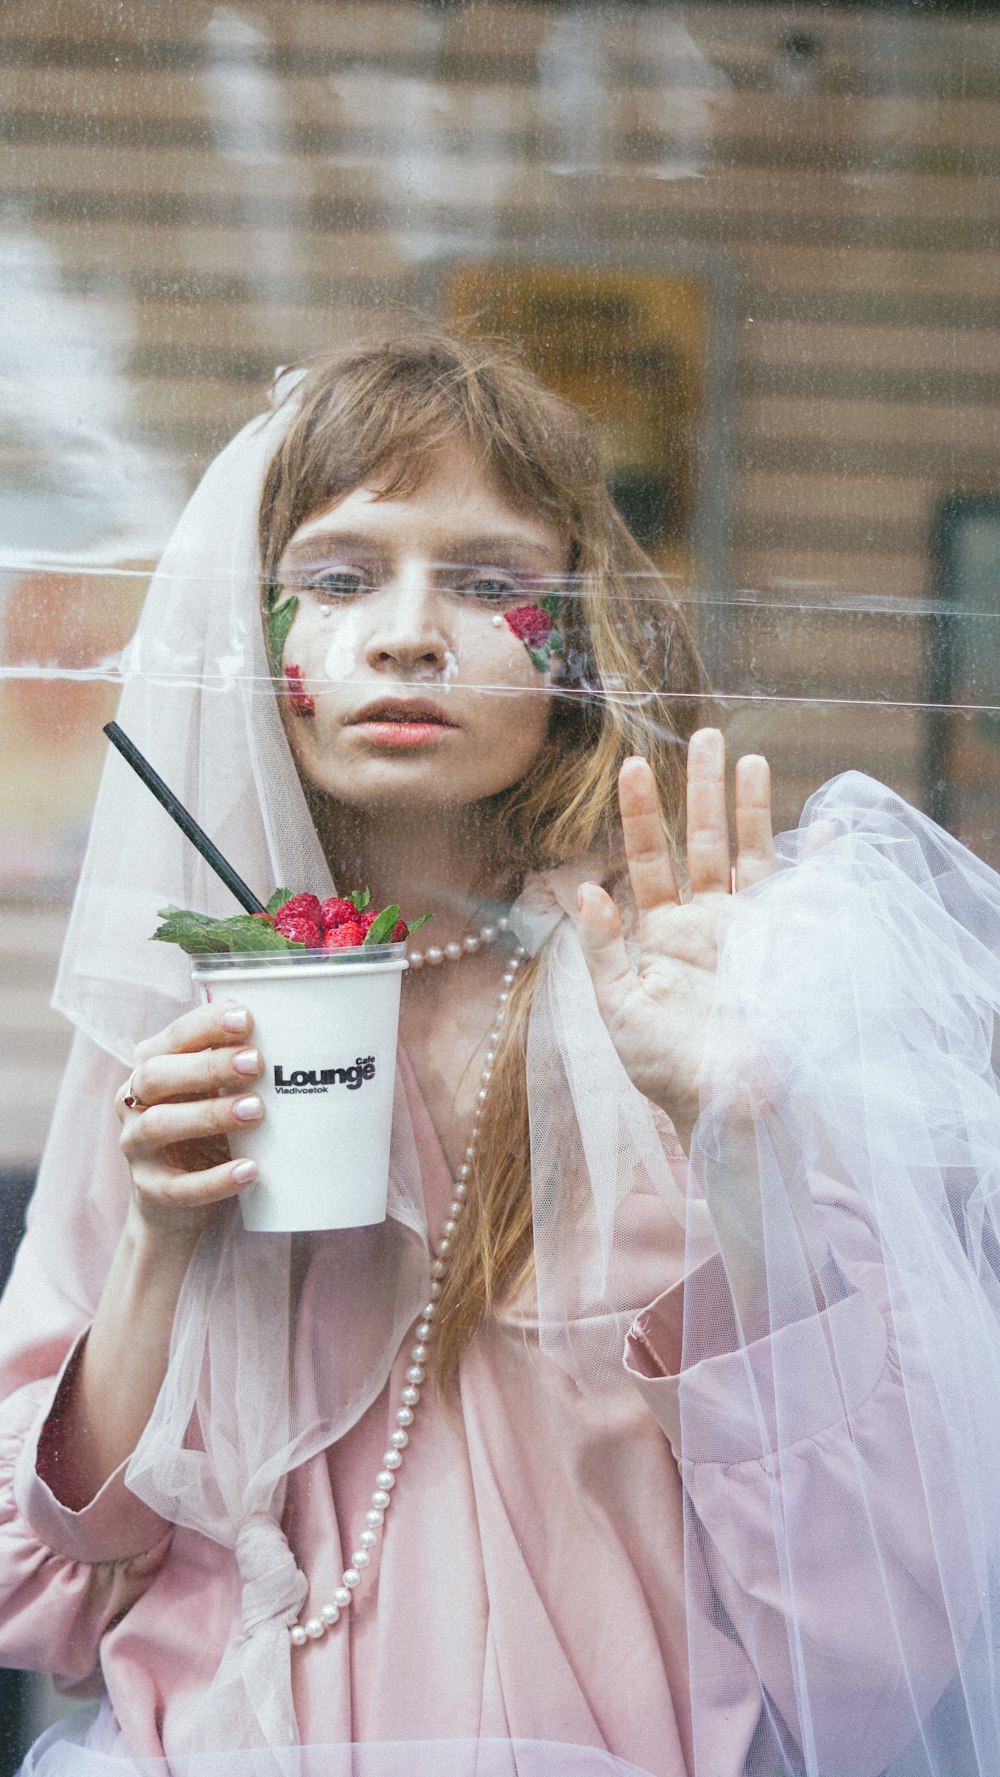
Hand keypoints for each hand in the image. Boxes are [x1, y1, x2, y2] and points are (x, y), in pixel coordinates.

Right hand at [116, 1002, 263, 1242]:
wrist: (171, 1206)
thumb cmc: (200, 1133)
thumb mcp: (210, 1094)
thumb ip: (232, 1068)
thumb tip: (287, 1037)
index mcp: (151, 1068)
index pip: (174, 1038)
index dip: (207, 1025)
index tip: (246, 1018)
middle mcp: (134, 1103)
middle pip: (157, 1075)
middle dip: (208, 1066)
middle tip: (256, 1063)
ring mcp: (136, 1147)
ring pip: (161, 1125)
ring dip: (210, 1114)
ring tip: (256, 1110)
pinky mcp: (151, 1191)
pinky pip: (179, 1187)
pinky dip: (215, 1179)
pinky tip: (250, 1170)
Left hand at [576, 729, 774, 1150]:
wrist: (722, 1107)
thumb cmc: (664, 1067)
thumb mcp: (616, 1009)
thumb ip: (603, 948)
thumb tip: (585, 888)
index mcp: (662, 933)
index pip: (648, 858)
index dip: (643, 813)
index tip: (634, 766)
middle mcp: (706, 922)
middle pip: (703, 842)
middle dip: (702, 790)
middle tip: (705, 733)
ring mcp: (748, 932)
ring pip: (749, 856)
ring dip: (750, 809)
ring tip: (748, 759)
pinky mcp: (782, 948)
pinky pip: (801, 897)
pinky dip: (814, 862)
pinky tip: (821, 828)